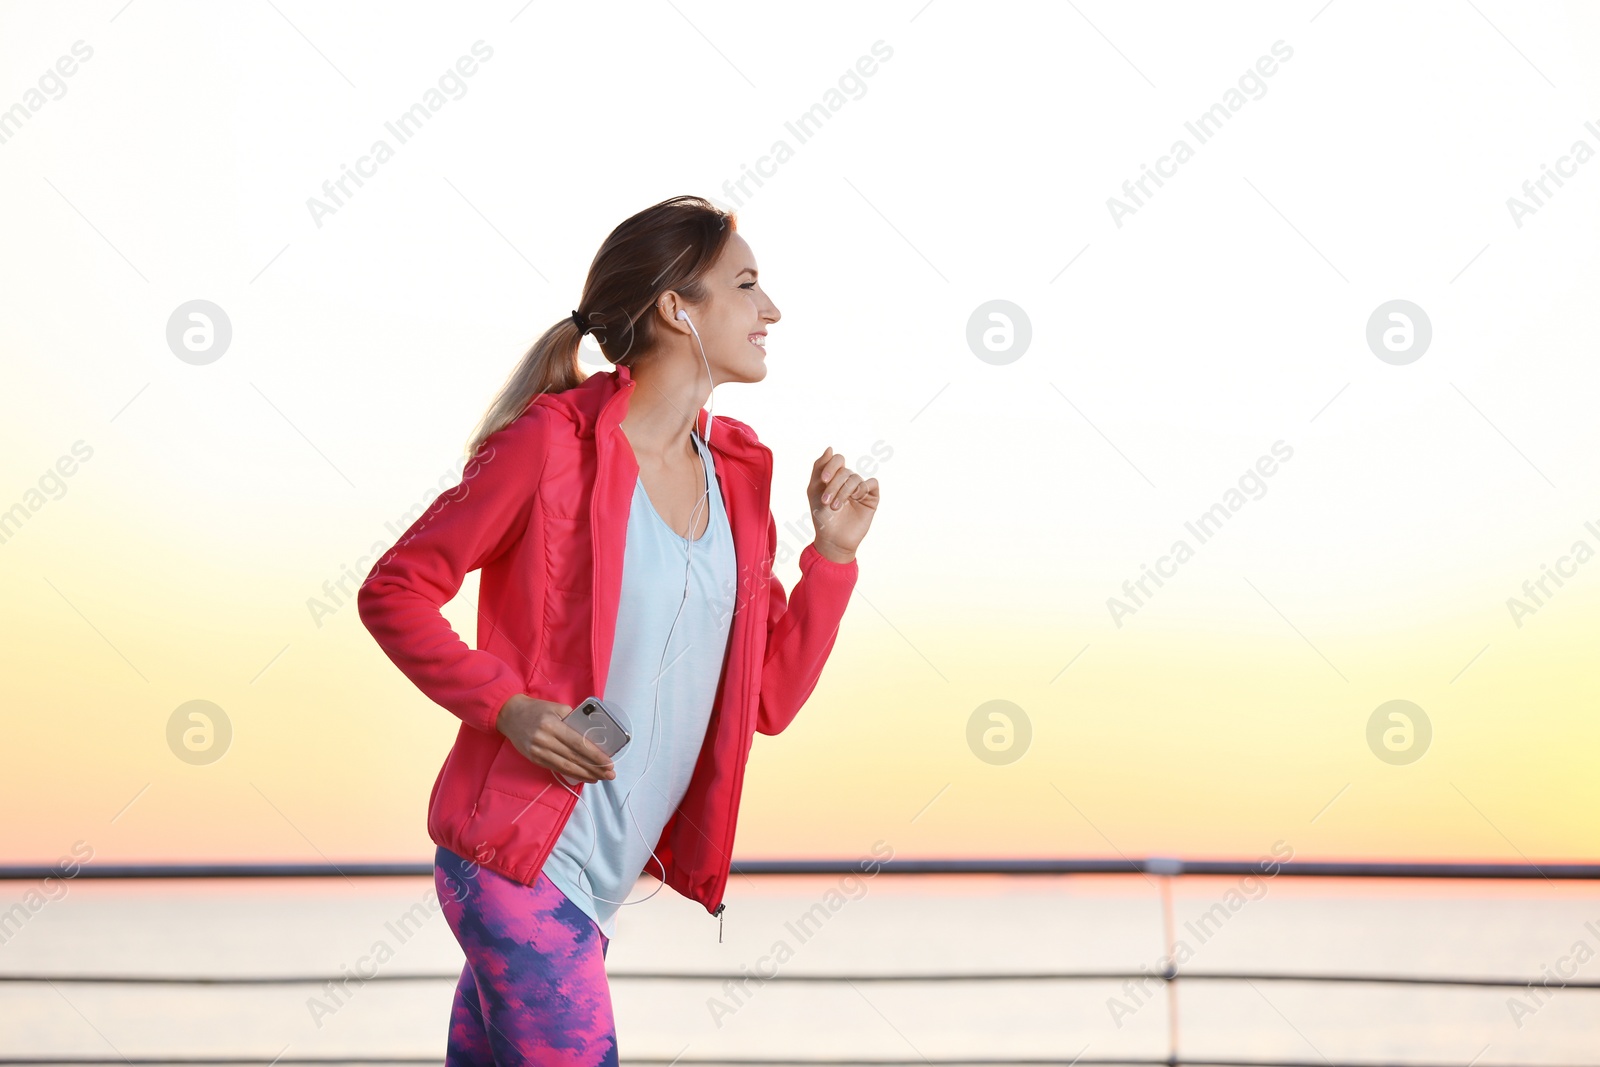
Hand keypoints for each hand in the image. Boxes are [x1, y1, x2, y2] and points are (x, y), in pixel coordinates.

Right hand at [494, 694, 615, 783]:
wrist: (509, 714)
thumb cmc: (537, 709)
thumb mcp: (557, 707)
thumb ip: (574, 720)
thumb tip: (592, 735)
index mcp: (552, 725)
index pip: (578, 743)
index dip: (594, 755)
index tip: (609, 762)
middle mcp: (544, 740)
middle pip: (573, 758)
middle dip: (594, 768)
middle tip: (610, 774)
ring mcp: (538, 751)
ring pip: (565, 767)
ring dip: (585, 774)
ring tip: (600, 778)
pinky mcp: (534, 758)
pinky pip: (556, 768)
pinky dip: (571, 774)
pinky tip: (583, 777)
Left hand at [808, 446, 879, 560]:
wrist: (831, 539)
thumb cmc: (821, 516)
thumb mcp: (814, 490)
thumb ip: (819, 468)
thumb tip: (830, 448)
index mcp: (836, 477)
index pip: (838, 460)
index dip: (831, 466)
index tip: (824, 480)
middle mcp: (849, 481)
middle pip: (845, 471)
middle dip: (834, 485)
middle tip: (826, 501)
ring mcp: (861, 489)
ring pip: (856, 478)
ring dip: (843, 492)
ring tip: (835, 507)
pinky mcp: (872, 498)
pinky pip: (872, 483)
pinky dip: (862, 489)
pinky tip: (855, 499)